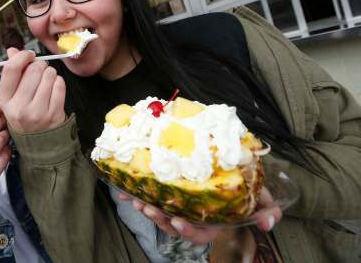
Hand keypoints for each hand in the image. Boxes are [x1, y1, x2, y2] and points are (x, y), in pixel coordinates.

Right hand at [0, 48, 66, 131]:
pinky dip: (58, 82)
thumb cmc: (25, 115)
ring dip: (50, 73)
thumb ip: (13, 73)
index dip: (22, 56)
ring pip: (49, 75)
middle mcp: (19, 107)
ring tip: (47, 81)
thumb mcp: (12, 98)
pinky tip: (54, 89)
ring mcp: (38, 112)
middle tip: (41, 71)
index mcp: (5, 101)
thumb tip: (13, 50)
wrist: (39, 143)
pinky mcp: (54, 114)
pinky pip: (60, 85)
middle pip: (33, 70)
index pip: (11, 70)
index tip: (29, 55)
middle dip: (40, 65)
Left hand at [118, 186, 281, 244]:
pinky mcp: (166, 193)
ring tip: (138, 199)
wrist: (226, 166)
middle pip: (174, 225)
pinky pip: (151, 197)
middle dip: (160, 219)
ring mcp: (178, 205)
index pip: (200, 233)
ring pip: (160, 213)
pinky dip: (137, 194)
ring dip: (148, 207)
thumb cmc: (240, 184)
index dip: (188, 230)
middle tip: (149, 208)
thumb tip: (270, 222)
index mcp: (212, 220)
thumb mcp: (255, 193)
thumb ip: (264, 206)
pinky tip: (128, 191)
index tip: (177, 221)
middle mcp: (193, 216)